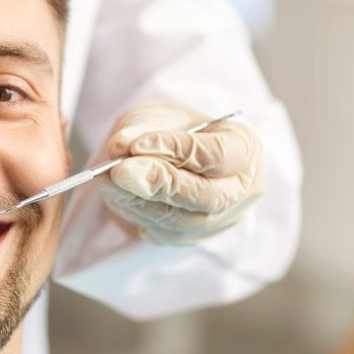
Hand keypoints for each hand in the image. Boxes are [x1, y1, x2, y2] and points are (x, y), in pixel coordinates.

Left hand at [100, 100, 262, 244]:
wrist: (171, 150)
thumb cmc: (173, 128)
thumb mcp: (160, 115)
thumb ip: (143, 128)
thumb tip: (120, 147)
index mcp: (245, 148)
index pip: (217, 155)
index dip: (177, 150)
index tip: (139, 144)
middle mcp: (240, 190)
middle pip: (206, 196)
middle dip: (159, 183)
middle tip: (120, 171)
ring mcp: (219, 219)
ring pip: (180, 220)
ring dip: (138, 200)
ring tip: (107, 178)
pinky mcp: (191, 237)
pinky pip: (162, 233)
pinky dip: (135, 213)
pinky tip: (116, 194)